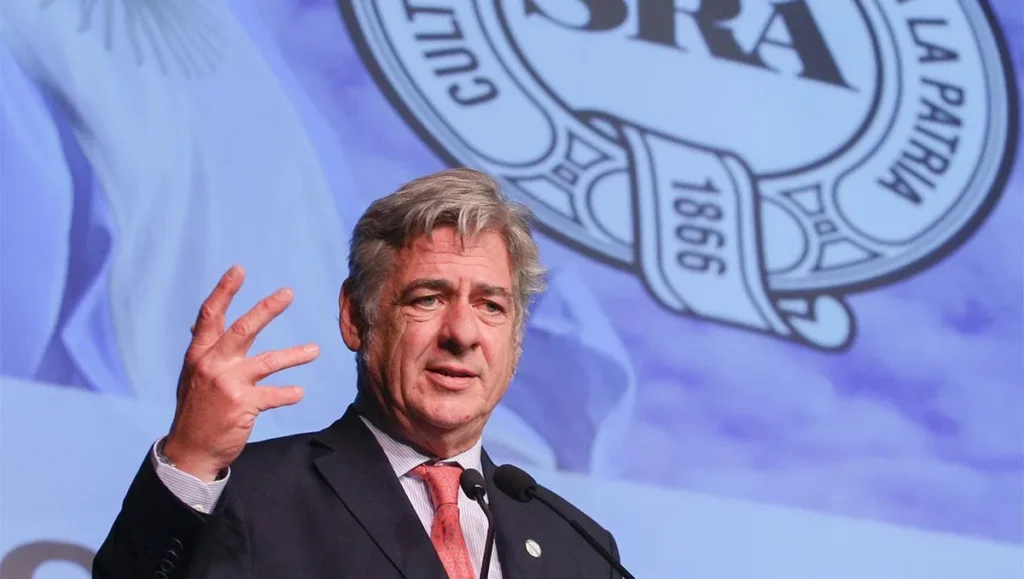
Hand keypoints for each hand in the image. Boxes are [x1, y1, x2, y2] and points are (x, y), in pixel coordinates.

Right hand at [162, 265, 319, 481]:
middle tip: (288, 293)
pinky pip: (273, 395)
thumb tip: (198, 326)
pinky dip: (288, 394)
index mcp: (198, 354)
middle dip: (266, 309)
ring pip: (267, 362)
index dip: (224, 291)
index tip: (239, 270)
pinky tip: (299, 392)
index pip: (210, 316)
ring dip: (294, 354)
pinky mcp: (242, 405)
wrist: (189, 449)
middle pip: (243, 330)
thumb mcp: (191, 375)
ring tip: (315, 350)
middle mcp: (212, 365)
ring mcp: (227, 385)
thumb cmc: (195, 409)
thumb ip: (202, 351)